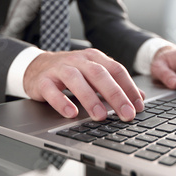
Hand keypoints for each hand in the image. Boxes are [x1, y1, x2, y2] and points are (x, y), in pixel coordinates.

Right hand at [23, 48, 144, 120]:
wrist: (36, 66)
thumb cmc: (70, 72)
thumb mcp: (93, 74)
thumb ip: (115, 84)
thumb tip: (140, 98)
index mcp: (94, 58)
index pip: (116, 69)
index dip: (129, 87)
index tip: (139, 106)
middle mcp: (78, 60)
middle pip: (99, 74)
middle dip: (115, 94)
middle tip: (127, 114)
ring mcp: (59, 69)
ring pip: (76, 80)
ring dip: (90, 99)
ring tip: (101, 117)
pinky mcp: (43, 80)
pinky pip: (52, 91)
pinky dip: (62, 102)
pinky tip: (71, 114)